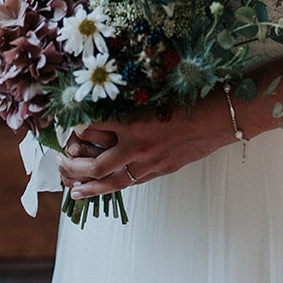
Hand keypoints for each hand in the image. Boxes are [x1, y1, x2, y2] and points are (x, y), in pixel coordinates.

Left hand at [57, 96, 231, 199]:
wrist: (223, 116)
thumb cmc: (192, 96)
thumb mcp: (157, 91)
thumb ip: (130, 100)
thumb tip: (104, 100)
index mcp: (135, 120)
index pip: (93, 127)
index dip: (74, 128)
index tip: (62, 124)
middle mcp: (139, 144)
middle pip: (95, 162)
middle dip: (72, 164)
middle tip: (59, 160)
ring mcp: (150, 162)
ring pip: (109, 180)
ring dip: (85, 184)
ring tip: (69, 186)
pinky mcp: (161, 170)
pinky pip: (128, 183)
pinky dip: (108, 188)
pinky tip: (93, 191)